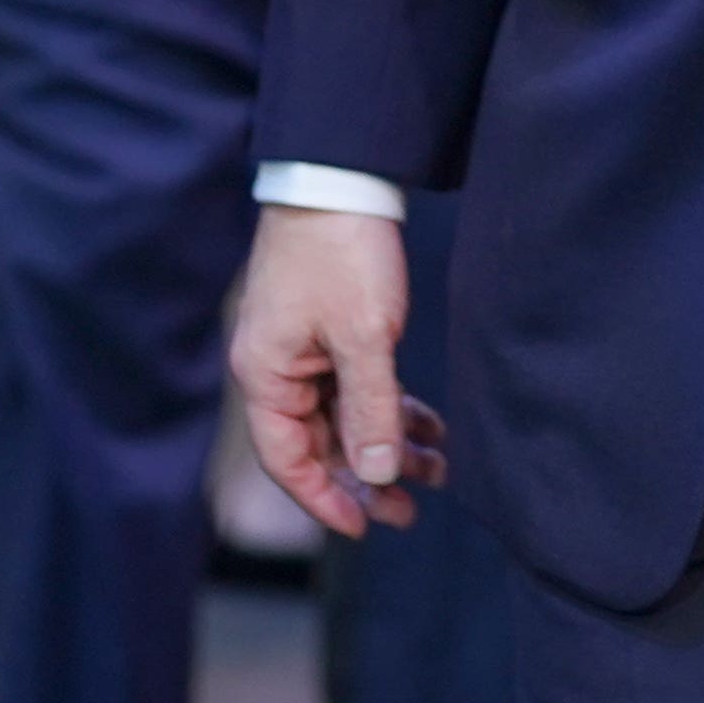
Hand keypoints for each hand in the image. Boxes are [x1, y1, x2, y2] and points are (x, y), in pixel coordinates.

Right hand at [230, 202, 444, 536]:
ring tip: (438, 467)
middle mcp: (277, 369)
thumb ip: (370, 410)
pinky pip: (357, 387)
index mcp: (266, 376)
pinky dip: (391, 407)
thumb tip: (374, 475)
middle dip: (368, 477)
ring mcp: (302, 351)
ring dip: (388, 443)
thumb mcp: (364, 337)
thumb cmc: (341, 251)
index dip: (326, 500)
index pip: (287, 461)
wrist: (341, 176)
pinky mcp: (328, 332)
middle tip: (414, 508)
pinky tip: (430, 425)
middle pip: (319, 445)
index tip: (368, 526)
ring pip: (344, 418)